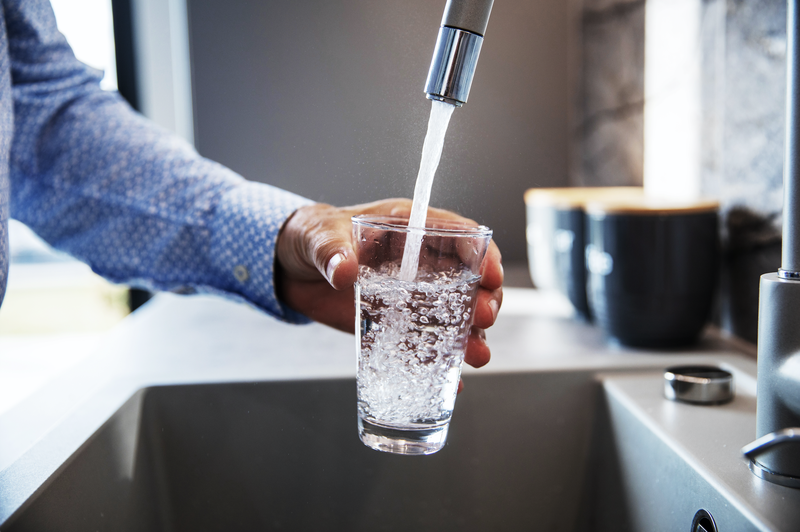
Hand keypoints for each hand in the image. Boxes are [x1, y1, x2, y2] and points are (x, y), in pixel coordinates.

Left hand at [275, 198, 503, 373]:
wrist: (289, 269)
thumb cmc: (310, 237)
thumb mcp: (318, 236)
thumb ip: (331, 251)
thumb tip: (344, 270)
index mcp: (408, 229)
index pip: (458, 235)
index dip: (481, 253)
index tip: (491, 274)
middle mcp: (418, 263)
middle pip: (467, 279)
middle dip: (483, 298)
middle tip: (484, 318)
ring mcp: (410, 296)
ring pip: (453, 314)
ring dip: (470, 335)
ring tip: (477, 355)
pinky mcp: (394, 323)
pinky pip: (422, 342)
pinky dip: (438, 361)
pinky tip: (452, 381)